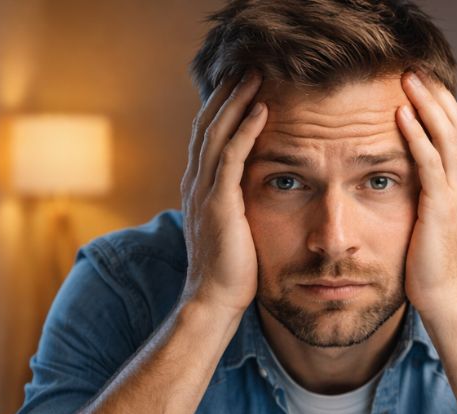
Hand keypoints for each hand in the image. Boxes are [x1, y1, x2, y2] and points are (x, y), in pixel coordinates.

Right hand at [179, 72, 267, 314]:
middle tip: (247, 67)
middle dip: (227, 94)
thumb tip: (255, 193)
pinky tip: (260, 110)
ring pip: (217, 133)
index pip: (208, 137)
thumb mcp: (233, 229)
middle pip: (208, 125)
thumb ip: (237, 204)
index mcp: (199, 188)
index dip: (222, 108)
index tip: (242, 85)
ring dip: (236, 101)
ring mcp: (204, 192)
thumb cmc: (231, 271)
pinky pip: (231, 157)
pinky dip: (245, 130)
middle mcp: (196, 183)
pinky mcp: (219, 204)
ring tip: (255, 75)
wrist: (213, 302)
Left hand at [395, 72, 456, 318]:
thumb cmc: (435, 270)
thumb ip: (428, 201)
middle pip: (456, 125)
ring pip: (446, 135)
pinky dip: (417, 134)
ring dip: (425, 103)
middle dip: (435, 94)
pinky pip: (430, 161)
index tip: (421, 83)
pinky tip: (401, 114)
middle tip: (413, 68)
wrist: (450, 301)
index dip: (441, 106)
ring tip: (406, 78)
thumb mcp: (433, 226)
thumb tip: (409, 186)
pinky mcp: (441, 207)